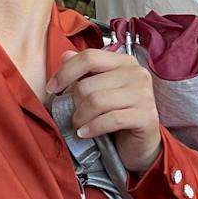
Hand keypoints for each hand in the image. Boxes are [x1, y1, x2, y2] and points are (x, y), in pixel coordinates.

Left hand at [47, 49, 163, 174]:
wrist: (140, 142)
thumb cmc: (117, 113)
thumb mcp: (99, 90)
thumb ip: (84, 71)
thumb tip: (66, 56)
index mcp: (124, 62)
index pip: (89, 57)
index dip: (66, 72)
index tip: (52, 88)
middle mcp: (137, 74)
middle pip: (89, 84)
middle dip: (74, 103)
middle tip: (74, 114)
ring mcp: (144, 95)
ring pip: (97, 102)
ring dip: (81, 117)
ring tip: (79, 125)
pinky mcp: (146, 116)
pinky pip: (110, 120)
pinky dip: (92, 128)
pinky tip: (85, 133)